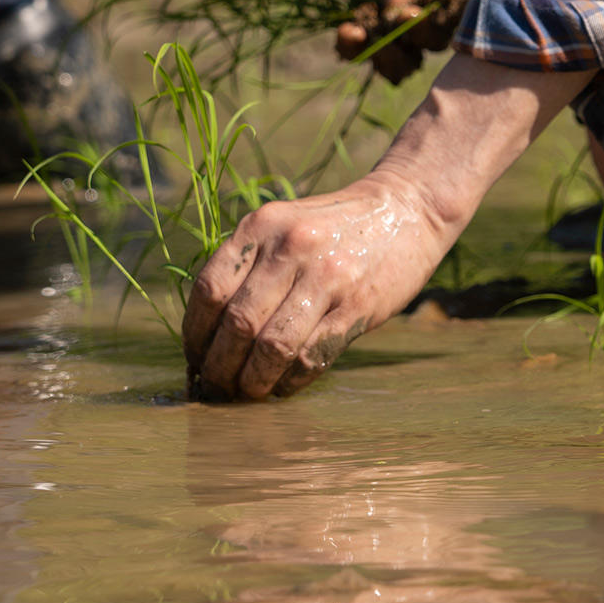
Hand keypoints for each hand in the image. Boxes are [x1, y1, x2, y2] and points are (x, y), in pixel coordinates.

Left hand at [182, 55, 594, 399]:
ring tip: (248, 393)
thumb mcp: (285, 226)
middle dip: (220, 368)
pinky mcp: (357, 307)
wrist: (407, 209)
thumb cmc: (337, 226)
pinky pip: (310, 356)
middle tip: (217, 388)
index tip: (196, 358)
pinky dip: (290, 381)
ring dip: (253, 382)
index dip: (196, 335)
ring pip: (271, 347)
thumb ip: (250, 266)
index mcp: (262, 226)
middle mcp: (290, 249)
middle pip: (237, 325)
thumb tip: (211, 333)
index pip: (209, 291)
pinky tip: (284, 386)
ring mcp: (326, 277)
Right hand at [337, 0, 483, 83]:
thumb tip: (398, 15)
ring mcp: (431, 3)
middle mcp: (400, 9)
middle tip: (391, 35)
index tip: (352, 34)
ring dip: (422, 35)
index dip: (354, 47)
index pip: (359, 40)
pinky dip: (450, 14)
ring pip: (428, 43)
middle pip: (395, 55)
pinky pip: (458, 17)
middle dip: (390, 57)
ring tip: (418, 10)